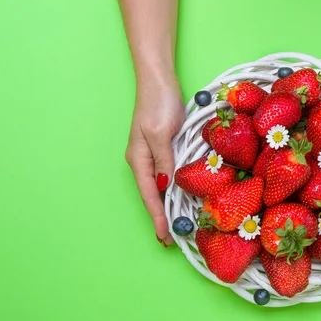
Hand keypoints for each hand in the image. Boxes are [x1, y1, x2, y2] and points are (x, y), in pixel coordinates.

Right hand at [125, 72, 184, 246]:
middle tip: (171, 240)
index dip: (157, 216)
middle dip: (161, 216)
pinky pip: (168, 174)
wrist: (159, 80)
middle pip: (152, 194)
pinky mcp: (164, 147)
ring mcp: (154, 154)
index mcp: (139, 159)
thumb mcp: (160, 134)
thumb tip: (165, 187)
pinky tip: (181, 196)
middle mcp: (144, 160)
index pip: (149, 195)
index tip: (165, 237)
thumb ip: (164, 161)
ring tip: (176, 225)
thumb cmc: (158, 103)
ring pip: (160, 186)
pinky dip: (173, 189)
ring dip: (167, 205)